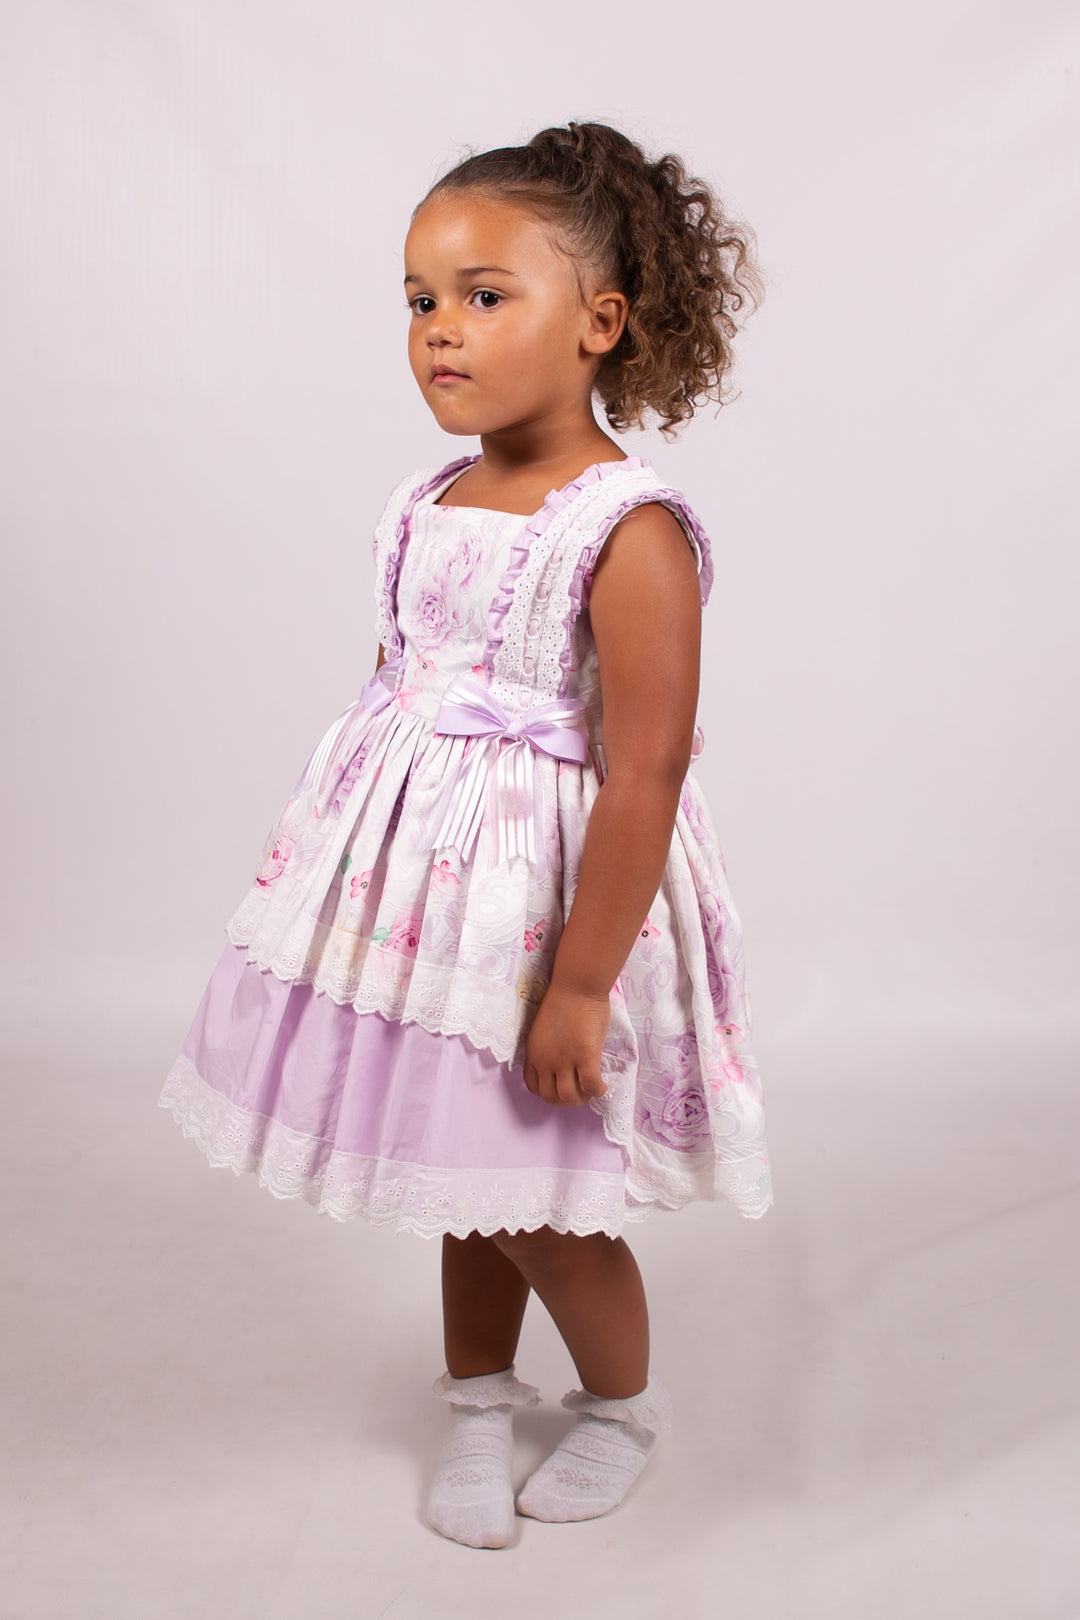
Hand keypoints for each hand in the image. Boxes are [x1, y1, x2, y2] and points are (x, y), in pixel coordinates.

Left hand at [523, 984, 610, 1107]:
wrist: (577, 985)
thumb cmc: (564, 1000)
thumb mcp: (543, 1030)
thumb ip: (548, 1049)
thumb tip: (560, 1066)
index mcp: (533, 1053)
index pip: (534, 1086)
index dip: (548, 1093)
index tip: (560, 1088)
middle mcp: (545, 1060)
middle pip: (550, 1097)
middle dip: (565, 1101)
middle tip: (579, 1093)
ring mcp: (565, 1060)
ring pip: (569, 1097)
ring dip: (581, 1099)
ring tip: (590, 1091)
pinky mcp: (586, 1057)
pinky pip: (591, 1086)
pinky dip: (598, 1091)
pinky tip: (603, 1086)